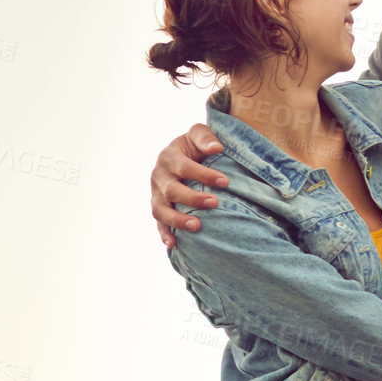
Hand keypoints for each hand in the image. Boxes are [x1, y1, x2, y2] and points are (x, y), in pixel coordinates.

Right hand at [150, 125, 227, 247]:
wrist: (180, 157)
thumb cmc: (194, 147)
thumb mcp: (198, 135)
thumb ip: (205, 137)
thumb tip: (217, 148)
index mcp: (169, 157)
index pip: (184, 166)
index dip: (203, 174)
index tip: (225, 181)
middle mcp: (159, 176)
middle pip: (171, 190)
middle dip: (193, 198)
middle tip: (215, 203)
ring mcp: (156, 194)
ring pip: (160, 210)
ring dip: (177, 220)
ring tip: (197, 227)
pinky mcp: (158, 207)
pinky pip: (158, 223)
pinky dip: (164, 234)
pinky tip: (174, 245)